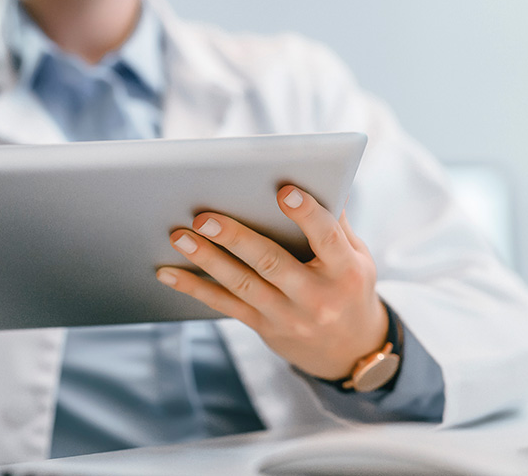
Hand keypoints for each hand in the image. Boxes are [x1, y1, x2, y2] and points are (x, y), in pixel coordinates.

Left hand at [156, 186, 387, 380]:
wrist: (348, 351)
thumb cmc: (349, 288)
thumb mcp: (359, 257)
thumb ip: (338, 221)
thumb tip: (322, 176)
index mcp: (346, 272)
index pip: (328, 239)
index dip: (308, 214)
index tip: (284, 191)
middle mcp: (316, 297)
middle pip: (272, 263)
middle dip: (235, 238)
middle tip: (203, 216)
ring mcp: (287, 316)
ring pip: (242, 284)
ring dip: (207, 259)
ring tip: (179, 235)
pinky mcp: (263, 326)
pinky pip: (224, 305)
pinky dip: (194, 287)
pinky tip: (168, 271)